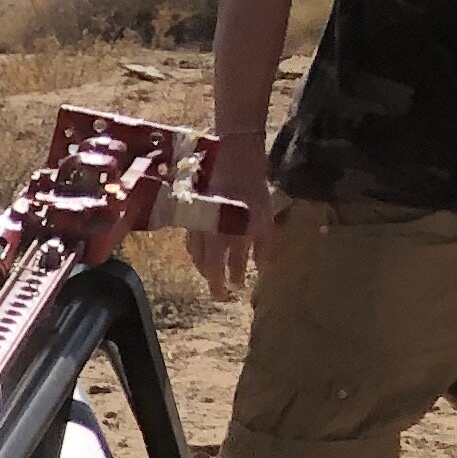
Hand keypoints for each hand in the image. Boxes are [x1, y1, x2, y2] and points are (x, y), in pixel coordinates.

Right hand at [186, 131, 268, 294]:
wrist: (232, 161)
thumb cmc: (253, 188)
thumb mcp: (266, 216)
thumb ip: (265, 244)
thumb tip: (266, 269)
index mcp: (236, 233)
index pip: (234, 264)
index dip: (236, 278)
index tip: (239, 288)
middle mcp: (214, 234)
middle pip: (212, 266)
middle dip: (216, 283)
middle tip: (220, 296)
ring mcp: (200, 227)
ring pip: (198, 257)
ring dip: (204, 270)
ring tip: (210, 279)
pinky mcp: (192, 219)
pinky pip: (190, 244)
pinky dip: (195, 255)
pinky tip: (198, 258)